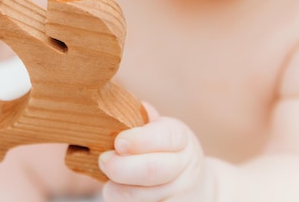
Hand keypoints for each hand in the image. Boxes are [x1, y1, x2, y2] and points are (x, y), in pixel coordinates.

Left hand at [99, 104, 213, 201]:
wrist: (195, 189)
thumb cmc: (166, 154)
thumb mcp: (159, 132)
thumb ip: (140, 120)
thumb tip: (117, 104)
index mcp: (181, 139)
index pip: (165, 136)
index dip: (139, 140)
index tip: (118, 142)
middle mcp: (186, 167)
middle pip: (151, 170)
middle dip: (120, 167)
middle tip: (103, 161)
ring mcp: (183, 195)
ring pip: (141, 197)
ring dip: (117, 189)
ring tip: (110, 181)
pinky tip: (122, 193)